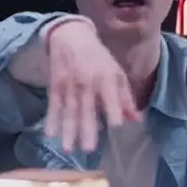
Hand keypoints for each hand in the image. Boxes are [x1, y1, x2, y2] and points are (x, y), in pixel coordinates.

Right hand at [44, 20, 139, 152]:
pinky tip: (50, 134)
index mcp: (106, 79)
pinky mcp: (55, 86)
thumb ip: (125, 98)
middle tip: (88, 150)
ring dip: (68, 131)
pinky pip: (53, 106)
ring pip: (69, 111)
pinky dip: (51, 120)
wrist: (71, 37)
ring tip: (69, 149)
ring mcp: (69, 86)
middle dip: (87, 129)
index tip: (116, 127)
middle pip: (87, 109)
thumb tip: (136, 119)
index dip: (113, 112)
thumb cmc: (99, 58)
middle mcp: (88, 83)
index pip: (111, 99)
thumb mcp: (116, 73)